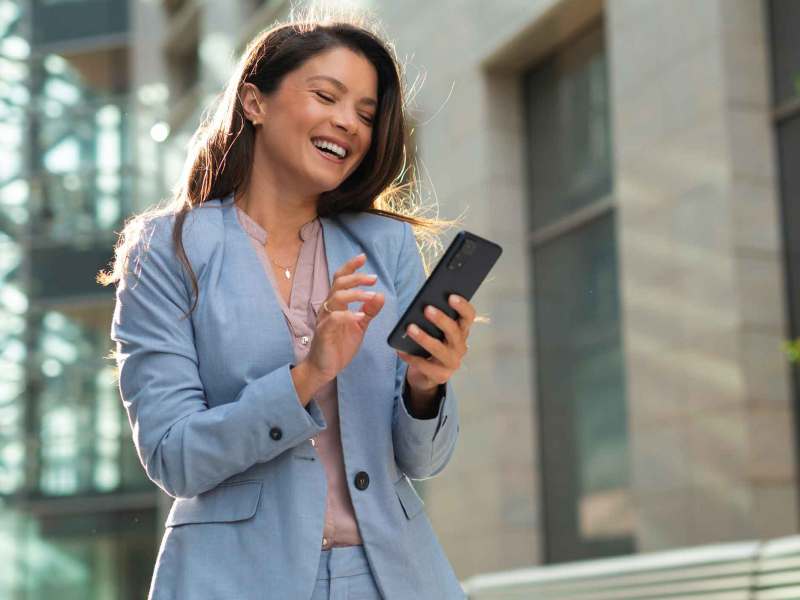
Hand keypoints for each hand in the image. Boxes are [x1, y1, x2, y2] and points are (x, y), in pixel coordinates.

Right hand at [303, 253, 384, 381]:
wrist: (324, 367)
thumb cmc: (338, 345)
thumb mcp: (359, 326)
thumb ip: (369, 311)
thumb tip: (380, 295)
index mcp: (336, 304)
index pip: (341, 280)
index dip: (350, 267)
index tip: (362, 257)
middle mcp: (329, 307)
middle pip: (339, 283)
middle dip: (356, 277)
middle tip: (373, 278)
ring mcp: (325, 319)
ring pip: (336, 297)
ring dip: (355, 294)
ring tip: (370, 295)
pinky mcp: (325, 332)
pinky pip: (335, 318)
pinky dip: (349, 315)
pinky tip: (361, 317)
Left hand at [398, 294, 475, 392]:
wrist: (426, 375)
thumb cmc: (430, 345)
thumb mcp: (434, 331)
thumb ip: (433, 318)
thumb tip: (422, 304)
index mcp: (461, 331)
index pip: (468, 317)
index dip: (462, 306)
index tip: (451, 296)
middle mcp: (460, 346)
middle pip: (454, 331)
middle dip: (441, 319)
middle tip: (427, 309)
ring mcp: (452, 362)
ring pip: (439, 349)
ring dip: (424, 338)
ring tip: (410, 328)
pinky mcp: (441, 376)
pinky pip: (425, 365)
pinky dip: (411, 357)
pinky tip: (400, 350)